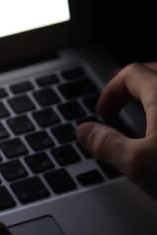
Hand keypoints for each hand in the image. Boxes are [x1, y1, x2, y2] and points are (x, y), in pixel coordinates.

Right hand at [77, 62, 156, 198]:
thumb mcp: (138, 163)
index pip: (130, 73)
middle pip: (154, 72)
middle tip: (122, 102)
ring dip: (154, 94)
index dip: (110, 91)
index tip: (103, 113)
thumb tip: (84, 131)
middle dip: (135, 85)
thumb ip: (106, 143)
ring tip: (146, 111)